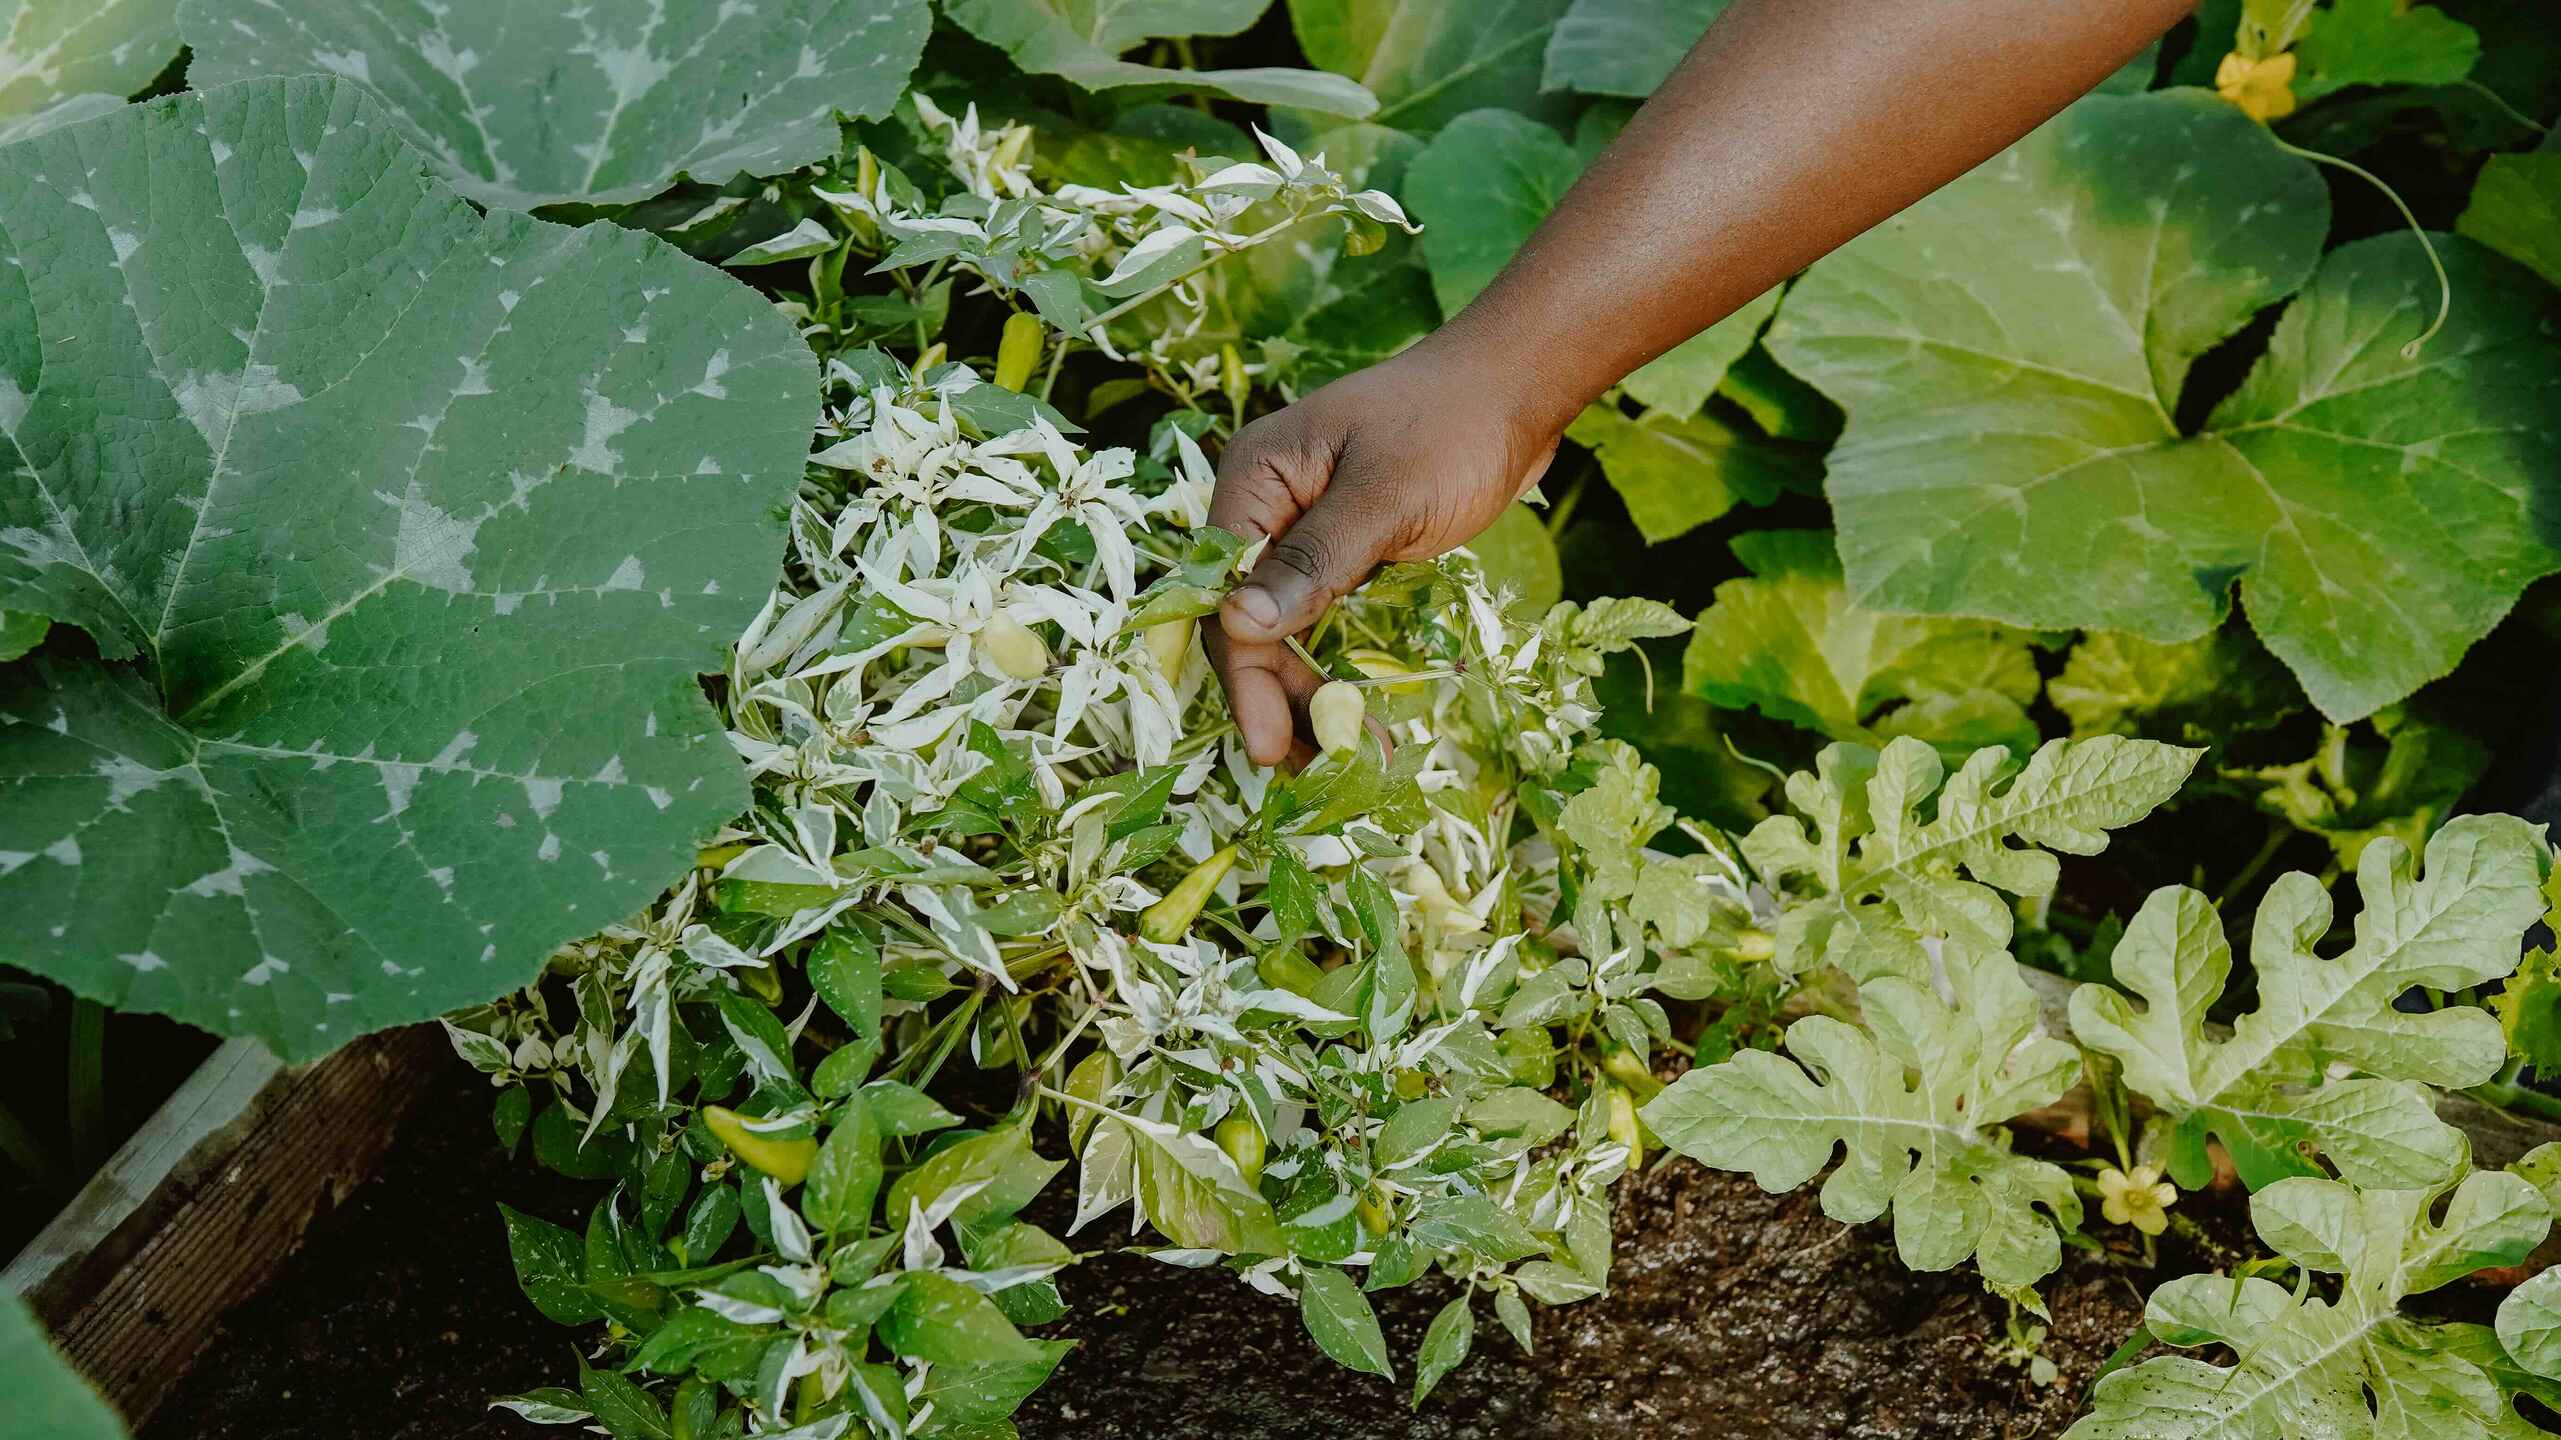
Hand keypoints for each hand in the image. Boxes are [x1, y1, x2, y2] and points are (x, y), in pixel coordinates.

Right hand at [1208, 335, 1559, 765]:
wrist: (1517, 388)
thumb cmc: (1452, 424)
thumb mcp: (1385, 496)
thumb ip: (1316, 562)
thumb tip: (1240, 626)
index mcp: (1254, 480)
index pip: (1224, 592)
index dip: (1242, 672)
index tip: (1266, 740)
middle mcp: (1266, 509)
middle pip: (1250, 622)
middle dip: (1276, 696)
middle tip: (1307, 768)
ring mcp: (1304, 532)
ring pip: (1287, 631)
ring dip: (1309, 694)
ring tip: (1341, 759)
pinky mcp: (1345, 551)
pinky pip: (1326, 622)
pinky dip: (1338, 669)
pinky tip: (1360, 719)